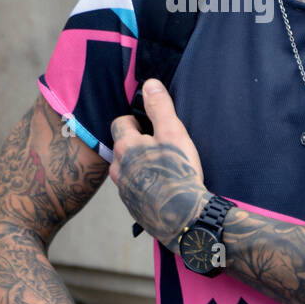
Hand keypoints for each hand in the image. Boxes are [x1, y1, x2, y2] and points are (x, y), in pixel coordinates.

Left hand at [109, 79, 208, 250]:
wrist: (185, 219)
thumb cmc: (179, 173)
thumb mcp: (173, 133)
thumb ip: (159, 107)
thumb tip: (149, 84)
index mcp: (125, 147)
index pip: (119, 123)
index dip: (135, 120)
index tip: (150, 125)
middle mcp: (119, 169)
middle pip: (121, 148)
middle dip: (136, 144)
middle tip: (158, 145)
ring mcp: (124, 190)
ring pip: (126, 170)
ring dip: (138, 165)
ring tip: (161, 167)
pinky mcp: (133, 208)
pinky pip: (134, 189)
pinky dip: (144, 185)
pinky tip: (163, 187)